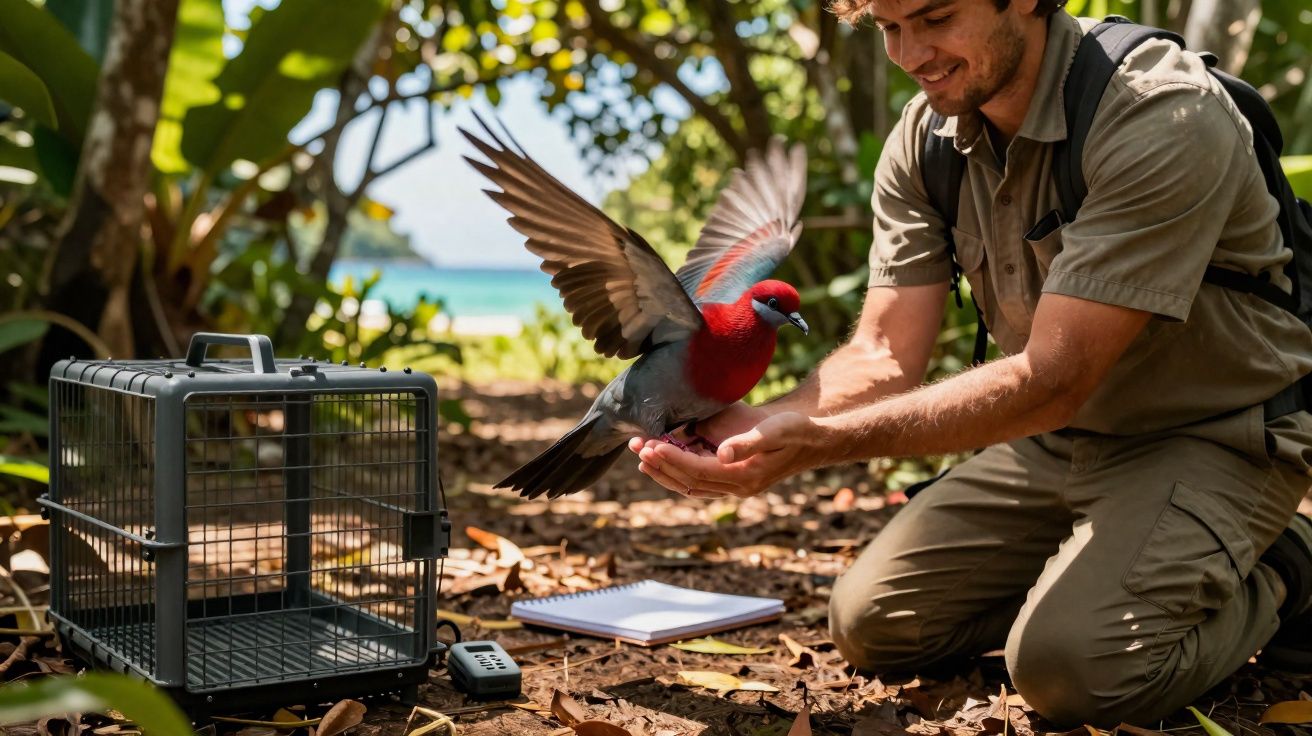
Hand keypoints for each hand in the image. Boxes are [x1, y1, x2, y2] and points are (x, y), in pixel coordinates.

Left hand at [627, 410, 825, 499]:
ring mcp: (733, 485)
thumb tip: (721, 453)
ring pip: (689, 484)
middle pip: (688, 481)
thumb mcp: (775, 431)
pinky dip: (677, 471)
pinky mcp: (731, 477)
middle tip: (636, 447)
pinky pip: (697, 480)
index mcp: (744, 477)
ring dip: (664, 471)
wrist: (812, 441)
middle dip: (660, 465)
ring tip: (640, 456)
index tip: (650, 445)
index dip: (672, 459)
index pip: (698, 471)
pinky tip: (663, 458)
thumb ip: (748, 442)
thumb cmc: (795, 431)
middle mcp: (736, 487)